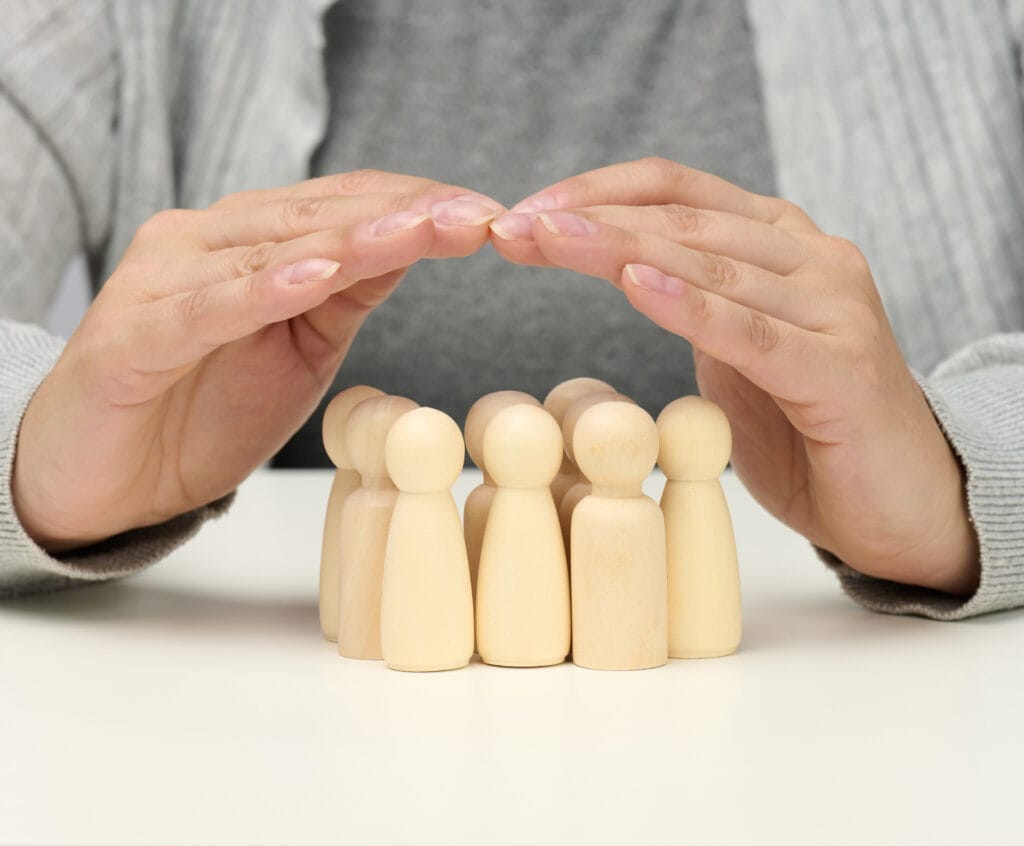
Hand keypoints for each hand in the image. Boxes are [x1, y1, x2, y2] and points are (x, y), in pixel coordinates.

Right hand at [14, 170, 501, 549]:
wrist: (105, 479)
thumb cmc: (202, 410)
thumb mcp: (299, 348)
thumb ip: (345, 293)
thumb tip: (412, 242)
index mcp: (247, 242)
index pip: (342, 205)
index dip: (416, 205)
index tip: (487, 215)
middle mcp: (202, 244)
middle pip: (315, 215)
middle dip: (403, 215)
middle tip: (476, 215)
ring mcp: (162, 283)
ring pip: (269, 251)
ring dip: (350, 239)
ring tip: (417, 230)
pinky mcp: (130, 337)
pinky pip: (207, 308)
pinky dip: (262, 290)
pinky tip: (314, 277)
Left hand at [490, 157, 978, 595]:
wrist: (900, 502)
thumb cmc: (811, 429)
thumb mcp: (737, 352)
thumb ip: (694, 305)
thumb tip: (620, 270)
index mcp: (782, 243)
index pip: (677, 190)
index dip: (594, 192)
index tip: (523, 213)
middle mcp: (813, 258)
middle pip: (683, 219)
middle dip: (587, 219)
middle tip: (512, 226)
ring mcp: (833, 306)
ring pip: (709, 263)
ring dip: (617, 249)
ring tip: (548, 239)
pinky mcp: (839, 366)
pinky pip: (749, 330)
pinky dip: (689, 306)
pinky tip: (635, 284)